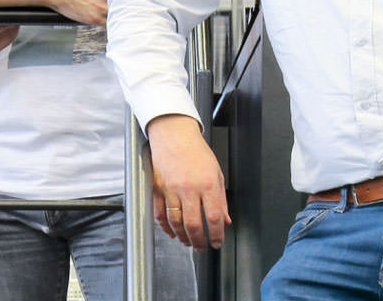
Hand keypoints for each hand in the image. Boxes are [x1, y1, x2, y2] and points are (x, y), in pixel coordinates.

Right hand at [47, 0, 127, 24]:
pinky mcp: (94, 19)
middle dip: (131, 6)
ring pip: (118, 16)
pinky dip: (110, 22)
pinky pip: (108, 24)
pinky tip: (110, 19)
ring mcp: (101, 9)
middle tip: (132, 7)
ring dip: (120, 15)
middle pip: (128, 5)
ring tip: (121, 14)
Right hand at [145, 114, 229, 250]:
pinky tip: (172, 232)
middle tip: (201, 247)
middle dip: (199, 241)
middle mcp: (189, 188)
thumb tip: (225, 219)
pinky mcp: (157, 189)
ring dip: (183, 237)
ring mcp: (171, 189)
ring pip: (176, 223)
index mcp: (208, 184)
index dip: (216, 235)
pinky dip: (166, 227)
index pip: (214, 217)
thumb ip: (221, 199)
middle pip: (194, 224)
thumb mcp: (216, 173)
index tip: (217, 242)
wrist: (174, 135)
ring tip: (188, 242)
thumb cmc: (196, 151)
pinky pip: (160, 214)